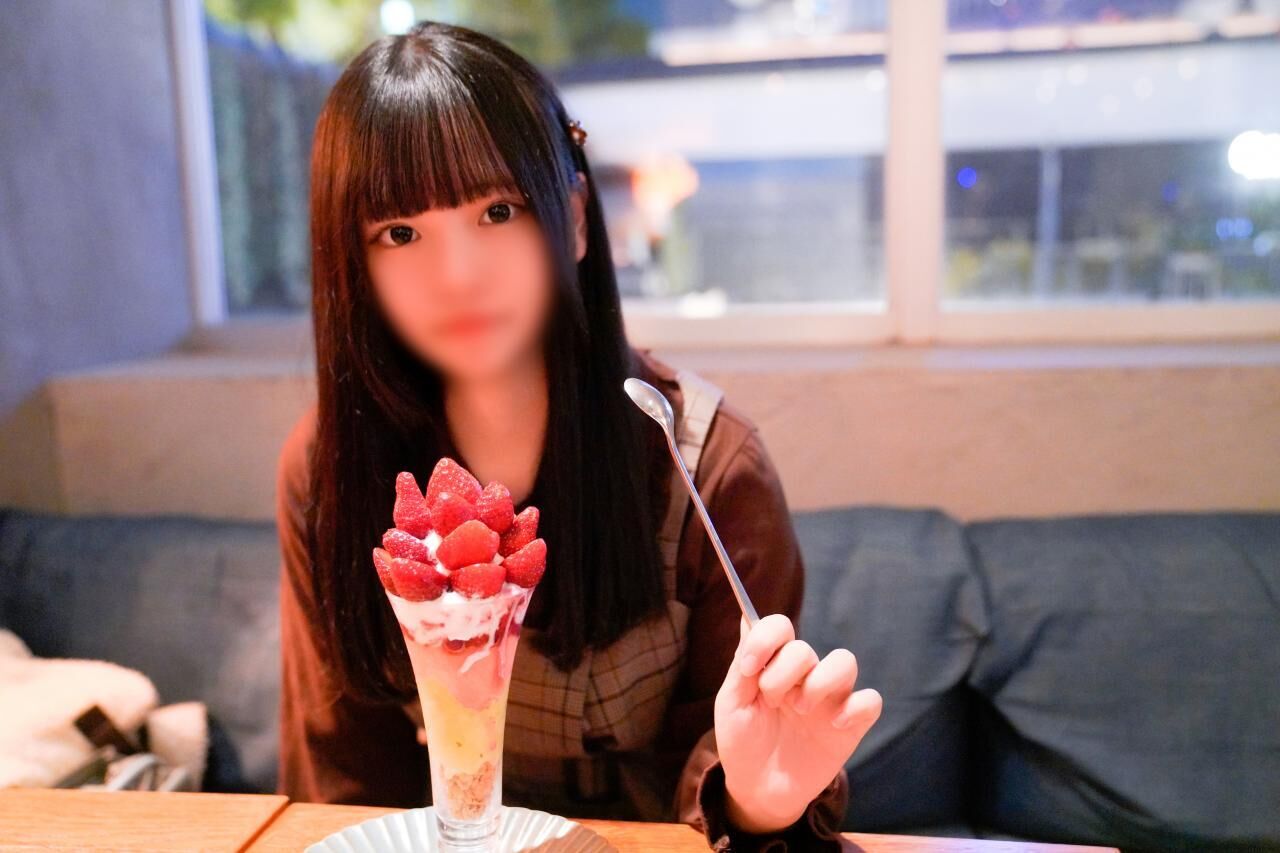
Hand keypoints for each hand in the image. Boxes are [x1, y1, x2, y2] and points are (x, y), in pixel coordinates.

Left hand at [714, 614, 881, 834]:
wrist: (759, 790)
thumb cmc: (743, 742)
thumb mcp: (733, 705)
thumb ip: (742, 664)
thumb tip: (745, 616)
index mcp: (773, 665)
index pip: (779, 627)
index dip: (766, 638)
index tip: (749, 667)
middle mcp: (804, 674)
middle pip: (804, 649)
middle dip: (783, 672)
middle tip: (772, 700)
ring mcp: (829, 698)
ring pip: (845, 661)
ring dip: (820, 681)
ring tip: (800, 709)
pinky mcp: (850, 724)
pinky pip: (870, 701)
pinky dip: (855, 708)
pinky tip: (833, 725)